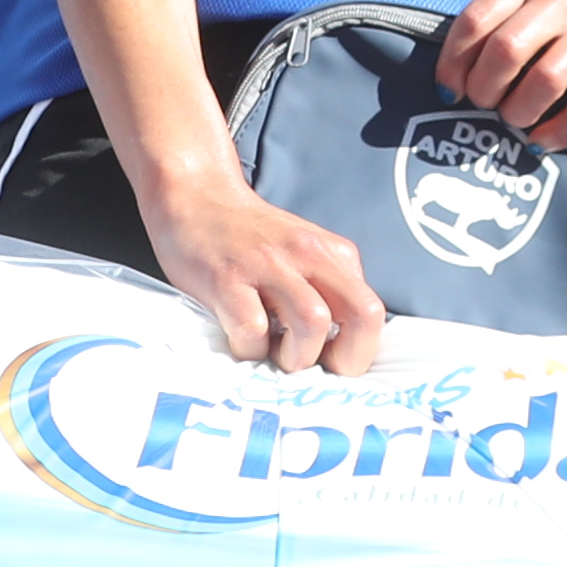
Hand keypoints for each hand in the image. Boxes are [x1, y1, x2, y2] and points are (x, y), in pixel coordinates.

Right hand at [135, 160, 391, 375]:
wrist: (195, 197)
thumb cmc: (248, 239)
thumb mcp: (302, 254)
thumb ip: (327, 289)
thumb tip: (342, 350)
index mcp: (332, 254)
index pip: (371, 311)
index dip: (360, 351)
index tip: (333, 364)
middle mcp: (307, 254)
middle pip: (362, 314)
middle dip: (346, 359)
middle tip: (312, 369)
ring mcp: (267, 264)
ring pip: (313, 322)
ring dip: (296, 356)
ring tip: (273, 353)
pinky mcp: (226, 278)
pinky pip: (253, 330)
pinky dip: (250, 349)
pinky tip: (240, 340)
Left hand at [434, 0, 566, 149]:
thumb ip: (497, 17)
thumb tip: (453, 77)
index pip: (476, 21)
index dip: (453, 63)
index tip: (449, 90)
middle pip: (506, 51)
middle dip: (484, 89)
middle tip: (484, 104)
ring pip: (544, 82)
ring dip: (518, 112)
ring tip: (514, 118)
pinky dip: (557, 133)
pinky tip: (541, 140)